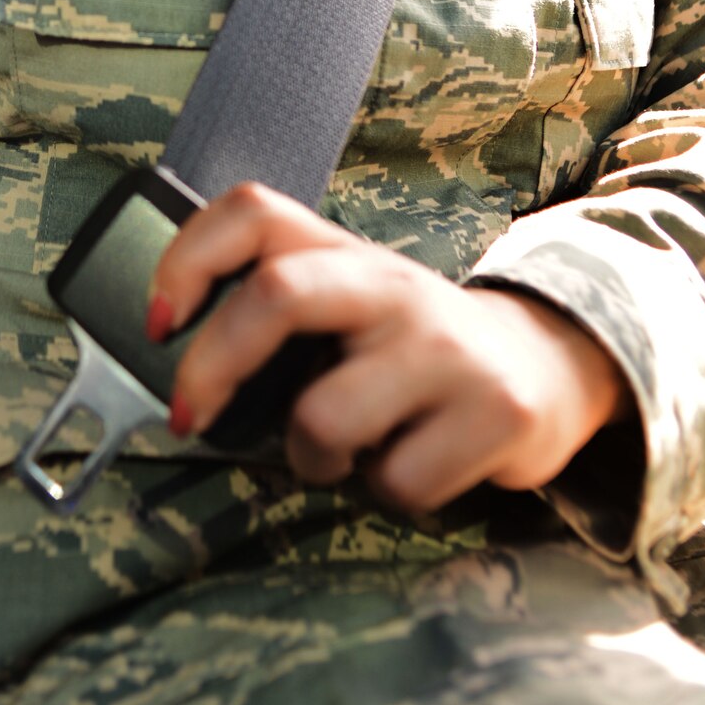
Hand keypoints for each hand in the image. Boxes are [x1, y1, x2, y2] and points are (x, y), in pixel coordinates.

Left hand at [147, 183, 633, 514]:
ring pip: (323, 419)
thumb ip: (279, 312)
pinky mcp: (493, 413)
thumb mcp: (349, 302)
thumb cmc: (411, 344)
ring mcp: (444, 348)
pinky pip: (395, 483)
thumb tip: (175, 370)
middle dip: (210, 364)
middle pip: (277, 295)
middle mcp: (392, 285)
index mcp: (345, 253)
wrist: (548, 361)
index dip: (187, 258)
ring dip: (309, 458)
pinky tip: (408, 464)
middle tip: (187, 415)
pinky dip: (385, 493)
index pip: (254, 212)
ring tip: (336, 453)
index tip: (156, 322)